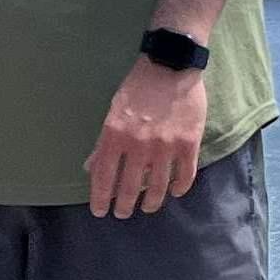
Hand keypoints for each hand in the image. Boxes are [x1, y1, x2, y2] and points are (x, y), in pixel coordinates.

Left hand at [83, 53, 207, 217]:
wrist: (170, 66)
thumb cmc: (137, 87)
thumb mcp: (113, 111)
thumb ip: (103, 142)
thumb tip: (90, 168)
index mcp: (115, 135)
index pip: (104, 175)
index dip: (100, 197)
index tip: (100, 211)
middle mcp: (138, 144)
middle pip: (129, 187)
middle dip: (124, 205)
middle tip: (123, 213)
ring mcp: (165, 145)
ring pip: (158, 186)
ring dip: (151, 202)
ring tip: (148, 208)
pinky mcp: (189, 143)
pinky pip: (185, 175)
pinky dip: (179, 187)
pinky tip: (175, 192)